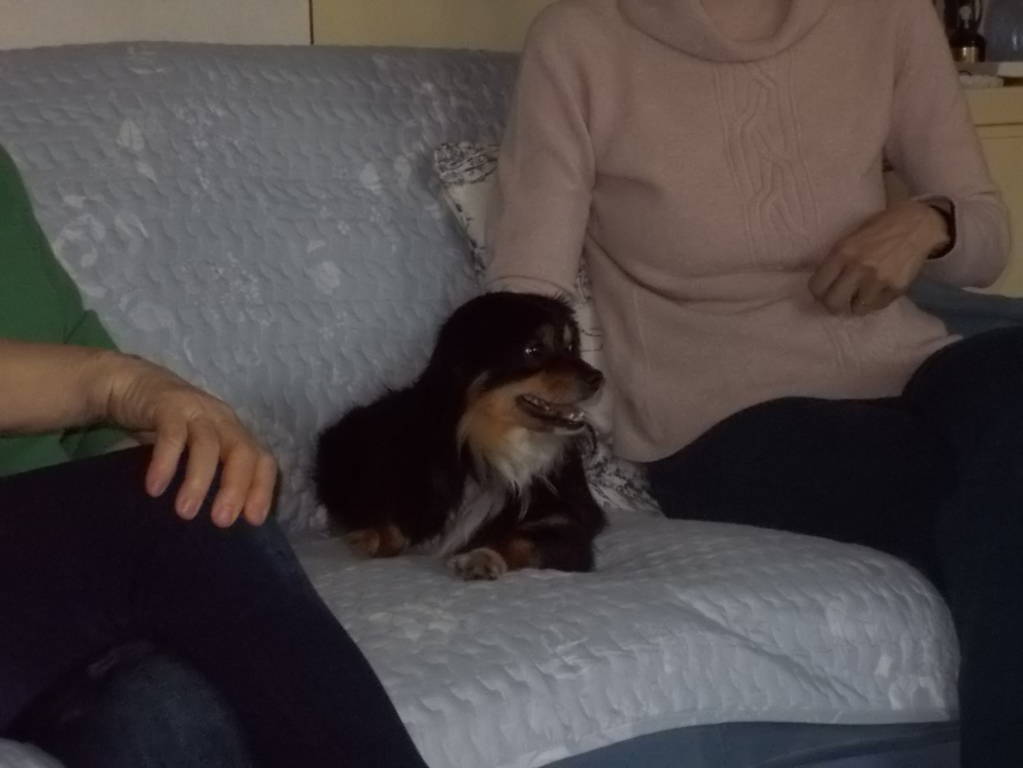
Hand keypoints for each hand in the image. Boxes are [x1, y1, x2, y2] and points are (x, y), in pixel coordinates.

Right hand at [91, 352, 276, 526]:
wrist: (131, 384)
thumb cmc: (168, 429)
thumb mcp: (193, 451)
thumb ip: (207, 476)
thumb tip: (213, 521)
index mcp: (235, 434)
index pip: (262, 460)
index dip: (262, 488)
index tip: (253, 521)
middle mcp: (222, 421)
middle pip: (242, 452)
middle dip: (236, 487)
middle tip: (221, 521)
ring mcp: (197, 410)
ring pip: (207, 444)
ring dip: (199, 481)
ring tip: (185, 512)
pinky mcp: (167, 404)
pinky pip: (171, 434)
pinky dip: (166, 463)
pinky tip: (155, 488)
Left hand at [809, 201, 950, 315]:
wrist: (917, 225)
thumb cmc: (879, 230)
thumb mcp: (850, 239)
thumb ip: (836, 262)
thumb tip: (822, 288)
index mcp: (842, 252)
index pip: (816, 286)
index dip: (819, 292)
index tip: (824, 292)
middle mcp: (858, 267)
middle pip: (833, 303)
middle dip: (834, 305)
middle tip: (840, 300)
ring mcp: (878, 279)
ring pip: (856, 309)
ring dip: (857, 304)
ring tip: (862, 293)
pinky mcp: (896, 287)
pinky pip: (877, 306)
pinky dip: (875, 302)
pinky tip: (879, 289)